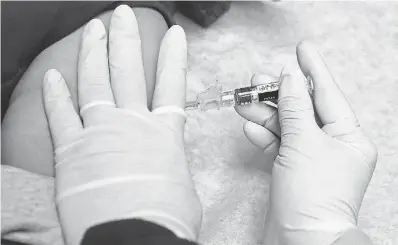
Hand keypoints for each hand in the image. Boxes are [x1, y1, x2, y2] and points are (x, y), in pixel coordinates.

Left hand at [42, 5, 200, 244]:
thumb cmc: (165, 219)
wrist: (133, 238)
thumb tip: (164, 168)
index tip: (173, 35)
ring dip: (93, 51)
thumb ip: (170, 168)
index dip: (173, 57)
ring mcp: (99, 132)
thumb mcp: (181, 189)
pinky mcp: (72, 150)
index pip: (171, 84)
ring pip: (95, 81)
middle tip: (122, 14)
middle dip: (126, 39)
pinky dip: (56, 93)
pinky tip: (53, 74)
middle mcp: (131, 124)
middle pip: (128, 71)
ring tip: (93, 28)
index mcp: (163, 134)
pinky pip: (61, 114)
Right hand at [236, 41, 376, 244]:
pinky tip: (250, 128)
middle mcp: (331, 146)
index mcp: (348, 137)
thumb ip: (294, 108)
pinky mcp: (291, 169)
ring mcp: (310, 158)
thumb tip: (289, 78)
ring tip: (245, 102)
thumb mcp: (304, 143)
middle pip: (303, 110)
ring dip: (265, 114)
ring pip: (286, 126)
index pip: (327, 95)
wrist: (298, 241)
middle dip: (279, 94)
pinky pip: (277, 145)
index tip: (301, 49)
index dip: (313, 70)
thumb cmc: (312, 196)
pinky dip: (264, 136)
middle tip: (258, 79)